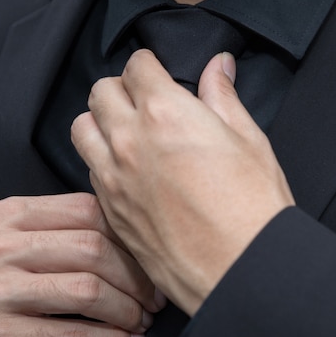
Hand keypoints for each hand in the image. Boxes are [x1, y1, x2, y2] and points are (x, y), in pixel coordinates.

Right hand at [0, 193, 165, 336]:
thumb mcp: (10, 240)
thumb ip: (58, 228)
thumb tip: (129, 235)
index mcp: (8, 215)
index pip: (88, 211)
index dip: (128, 238)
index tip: (148, 260)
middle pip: (93, 250)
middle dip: (136, 277)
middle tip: (153, 298)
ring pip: (87, 291)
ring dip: (127, 310)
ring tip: (141, 321)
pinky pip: (72, 335)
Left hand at [72, 50, 294, 315]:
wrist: (241, 271)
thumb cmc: (253, 210)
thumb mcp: (249, 141)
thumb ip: (224, 97)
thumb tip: (218, 67)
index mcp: (166, 113)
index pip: (137, 66)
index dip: (150, 66)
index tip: (158, 73)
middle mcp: (130, 141)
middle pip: (101, 92)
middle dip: (122, 88)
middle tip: (144, 101)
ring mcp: (115, 179)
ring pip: (83, 129)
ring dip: (101, 122)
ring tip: (127, 133)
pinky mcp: (111, 212)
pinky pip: (89, 170)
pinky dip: (101, 160)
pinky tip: (127, 171)